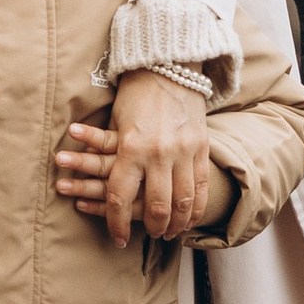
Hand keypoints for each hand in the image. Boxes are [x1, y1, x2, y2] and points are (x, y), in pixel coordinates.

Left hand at [55, 70, 211, 246]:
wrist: (168, 66)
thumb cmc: (134, 94)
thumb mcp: (116, 124)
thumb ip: (112, 155)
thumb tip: (101, 184)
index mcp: (130, 147)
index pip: (120, 197)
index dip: (116, 223)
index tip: (117, 238)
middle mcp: (158, 152)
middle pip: (155, 206)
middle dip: (151, 227)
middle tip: (148, 236)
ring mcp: (184, 151)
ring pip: (183, 202)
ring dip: (175, 223)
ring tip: (169, 233)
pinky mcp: (201, 147)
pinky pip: (201, 186)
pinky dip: (196, 207)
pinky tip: (190, 218)